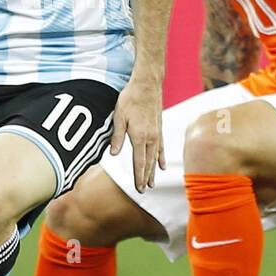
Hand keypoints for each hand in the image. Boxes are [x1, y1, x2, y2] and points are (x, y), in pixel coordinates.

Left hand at [110, 75, 164, 193]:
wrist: (147, 84)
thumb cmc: (130, 98)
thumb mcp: (119, 117)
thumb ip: (117, 137)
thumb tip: (113, 154)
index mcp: (139, 136)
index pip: (139, 162)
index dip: (138, 176)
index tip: (138, 188)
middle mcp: (150, 138)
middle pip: (148, 163)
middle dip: (145, 177)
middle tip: (143, 190)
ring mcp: (156, 133)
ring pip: (155, 157)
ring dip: (153, 171)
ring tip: (153, 183)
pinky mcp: (159, 128)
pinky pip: (161, 147)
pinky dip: (161, 158)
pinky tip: (162, 166)